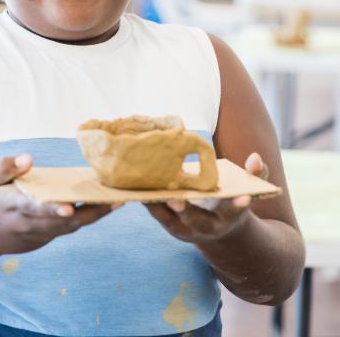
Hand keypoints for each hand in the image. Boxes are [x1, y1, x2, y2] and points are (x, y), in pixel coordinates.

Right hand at [0, 155, 116, 257]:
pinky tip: (102, 205)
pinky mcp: (43, 240)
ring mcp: (36, 236)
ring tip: (117, 200)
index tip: (69, 208)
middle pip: (60, 222)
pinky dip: (84, 219)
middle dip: (87, 213)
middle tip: (113, 201)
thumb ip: (3, 167)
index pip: (33, 207)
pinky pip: (66, 230)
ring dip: (93, 216)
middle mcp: (26, 224)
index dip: (51, 209)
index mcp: (10, 205)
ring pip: (68, 228)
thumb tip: (27, 159)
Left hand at [145, 152, 268, 244]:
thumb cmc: (230, 202)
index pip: (236, 212)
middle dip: (187, 211)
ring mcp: (186, 229)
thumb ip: (255, 176)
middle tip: (177, 200)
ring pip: (170, 220)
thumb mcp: (246, 192)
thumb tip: (256, 158)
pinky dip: (147, 201)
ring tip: (146, 190)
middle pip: (197, 221)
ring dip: (158, 206)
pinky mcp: (168, 225)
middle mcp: (207, 228)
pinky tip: (135, 186)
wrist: (217, 231)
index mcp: (228, 218)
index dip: (238, 205)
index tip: (243, 198)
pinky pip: (156, 214)